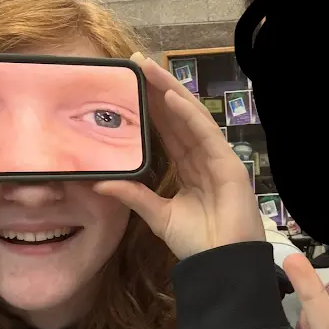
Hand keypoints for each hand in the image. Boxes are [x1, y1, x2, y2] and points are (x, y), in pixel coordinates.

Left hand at [95, 52, 264, 259]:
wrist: (220, 265)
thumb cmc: (196, 242)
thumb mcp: (157, 216)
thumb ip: (133, 196)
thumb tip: (99, 184)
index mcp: (188, 170)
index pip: (167, 132)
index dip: (150, 109)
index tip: (130, 87)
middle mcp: (203, 160)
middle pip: (178, 119)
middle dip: (158, 91)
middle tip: (136, 64)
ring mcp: (218, 160)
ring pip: (192, 119)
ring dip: (171, 92)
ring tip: (149, 69)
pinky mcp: (229, 165)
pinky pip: (206, 134)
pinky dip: (189, 115)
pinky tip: (171, 97)